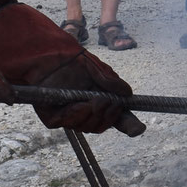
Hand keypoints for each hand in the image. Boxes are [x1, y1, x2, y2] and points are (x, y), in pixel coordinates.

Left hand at [0, 3, 141, 134]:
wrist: (48, 58)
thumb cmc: (72, 61)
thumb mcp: (98, 70)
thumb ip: (112, 83)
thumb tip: (128, 94)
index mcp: (99, 101)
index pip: (116, 118)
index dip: (129, 126)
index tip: (138, 129)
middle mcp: (84, 112)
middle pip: (102, 126)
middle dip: (108, 114)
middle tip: (107, 100)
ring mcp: (69, 116)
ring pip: (88, 127)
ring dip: (93, 113)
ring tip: (91, 99)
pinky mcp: (54, 119)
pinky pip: (72, 124)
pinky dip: (77, 114)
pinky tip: (75, 103)